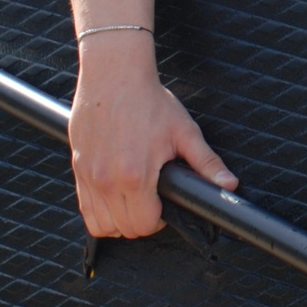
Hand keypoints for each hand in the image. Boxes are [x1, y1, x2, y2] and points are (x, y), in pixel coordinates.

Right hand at [67, 36, 235, 237]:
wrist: (114, 77)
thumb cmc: (149, 102)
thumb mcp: (184, 132)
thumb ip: (206, 163)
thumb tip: (228, 185)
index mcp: (135, 176)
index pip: (144, 224)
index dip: (159, 220)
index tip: (164, 205)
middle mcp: (107, 182)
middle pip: (123, 229)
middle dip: (142, 222)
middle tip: (152, 202)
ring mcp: (89, 178)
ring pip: (100, 224)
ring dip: (118, 221)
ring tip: (134, 201)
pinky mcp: (77, 170)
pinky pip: (84, 209)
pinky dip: (99, 211)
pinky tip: (115, 195)